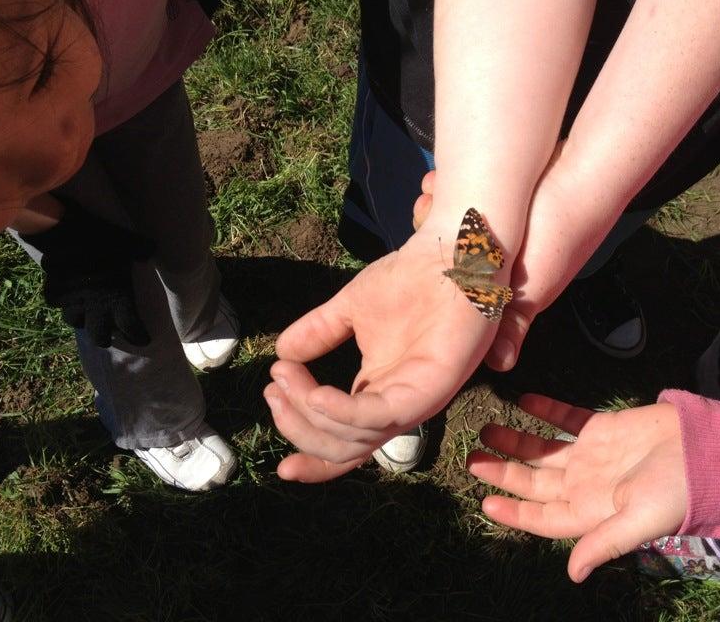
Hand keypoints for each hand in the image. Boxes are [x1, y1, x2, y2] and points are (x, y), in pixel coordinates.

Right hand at [20, 200, 153, 347]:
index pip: (132, 328)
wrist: (65, 232)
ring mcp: (73, 303)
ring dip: (84, 322)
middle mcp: (96, 307)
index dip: (138, 337)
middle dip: (106, 339)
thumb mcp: (130, 243)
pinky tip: (67, 299)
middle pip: (100, 337)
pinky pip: (58, 306)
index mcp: (119, 299)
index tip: (144, 340)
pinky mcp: (54, 294)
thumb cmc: (103, 239)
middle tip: (112, 335)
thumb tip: (151, 249)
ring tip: (88, 317)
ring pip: (76, 323)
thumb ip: (142, 250)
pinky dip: (63, 304)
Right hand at [266, 227, 503, 481]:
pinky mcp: (432, 389)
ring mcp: (417, 400)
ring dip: (310, 415)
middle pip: (343, 448)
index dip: (312, 456)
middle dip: (298, 428)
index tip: (279, 465)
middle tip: (273, 389)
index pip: (346, 443)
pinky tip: (315, 394)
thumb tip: (280, 354)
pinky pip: (383, 416)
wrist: (446, 253)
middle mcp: (398, 405)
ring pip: (357, 438)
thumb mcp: (348, 309)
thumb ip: (317, 334)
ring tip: (285, 379)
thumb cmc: (407, 279)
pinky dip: (343, 412)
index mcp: (380, 393)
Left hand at [414, 152, 615, 371]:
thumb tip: (501, 365)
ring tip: (428, 190)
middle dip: (427, 227)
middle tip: (421, 208)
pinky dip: (444, 186)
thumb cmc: (557, 245)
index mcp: (491, 279)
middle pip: (440, 246)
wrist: (581, 185)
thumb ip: (512, 324)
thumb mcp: (533, 293)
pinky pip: (456, 193)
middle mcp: (487, 251)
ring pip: (444, 217)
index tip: (411, 254)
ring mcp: (490, 221)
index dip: (427, 269)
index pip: (448, 280)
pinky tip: (435, 179)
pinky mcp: (494, 193)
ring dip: (434, 204)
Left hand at [466, 394, 685, 581]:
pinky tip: (524, 401)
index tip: (484, 503)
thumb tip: (573, 574)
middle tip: (472, 460)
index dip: (513, 513)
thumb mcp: (640, 522)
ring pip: (544, 449)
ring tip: (487, 430)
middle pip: (535, 481)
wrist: (709, 451)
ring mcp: (593, 455)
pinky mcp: (605, 427)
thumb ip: (603, 544)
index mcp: (591, 511)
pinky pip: (568, 418)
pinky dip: (546, 410)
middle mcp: (586, 484)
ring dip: (516, 441)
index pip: (542, 517)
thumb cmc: (678, 491)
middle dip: (503, 472)